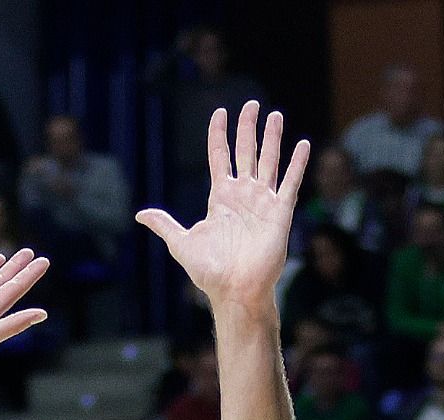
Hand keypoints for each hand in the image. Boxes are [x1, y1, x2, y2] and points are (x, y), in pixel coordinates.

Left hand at [135, 102, 309, 313]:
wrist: (235, 291)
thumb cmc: (210, 272)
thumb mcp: (182, 244)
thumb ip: (165, 225)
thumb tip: (140, 215)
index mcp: (220, 198)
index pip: (220, 157)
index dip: (219, 135)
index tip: (219, 112)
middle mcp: (242, 195)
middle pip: (246, 152)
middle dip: (247, 128)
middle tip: (250, 104)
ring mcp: (263, 202)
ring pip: (268, 161)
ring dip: (272, 138)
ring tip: (275, 115)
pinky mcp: (280, 213)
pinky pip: (290, 183)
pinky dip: (297, 164)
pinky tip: (303, 145)